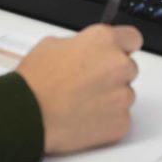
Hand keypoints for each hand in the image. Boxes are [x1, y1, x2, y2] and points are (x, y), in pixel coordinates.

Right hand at [16, 24, 142, 153]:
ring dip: (110, 97)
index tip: (117, 52)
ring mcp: (122, 96)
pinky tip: (84, 117)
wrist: (29, 115)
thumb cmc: (36, 81)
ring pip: (124, 94)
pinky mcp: (121, 123)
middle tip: (89, 82)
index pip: (132, 38)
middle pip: (128, 68)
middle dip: (113, 74)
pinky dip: (107, 119)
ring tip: (82, 102)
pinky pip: (120, 118)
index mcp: (105, 40)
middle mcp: (118, 65)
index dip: (122, 47)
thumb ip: (81, 45)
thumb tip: (86, 52)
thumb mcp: (54, 44)